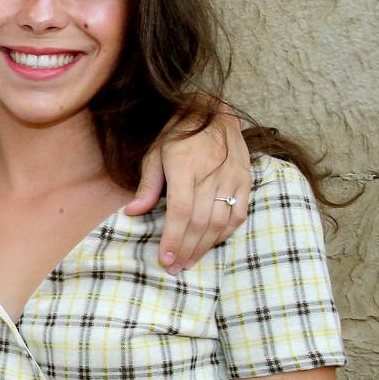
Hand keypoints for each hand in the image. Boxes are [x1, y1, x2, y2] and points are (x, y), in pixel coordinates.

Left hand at [128, 108, 250, 271]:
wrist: (214, 111)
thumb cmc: (178, 134)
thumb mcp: (155, 153)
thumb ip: (147, 185)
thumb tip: (132, 212)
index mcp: (185, 166)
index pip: (181, 212)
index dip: (173, 238)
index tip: (165, 259)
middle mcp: (211, 173)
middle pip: (200, 222)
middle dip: (186, 249)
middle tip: (175, 268)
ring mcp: (232, 177)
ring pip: (220, 222)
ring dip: (205, 246)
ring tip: (190, 261)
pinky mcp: (245, 180)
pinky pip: (239, 214)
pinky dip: (226, 233)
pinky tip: (212, 244)